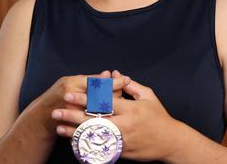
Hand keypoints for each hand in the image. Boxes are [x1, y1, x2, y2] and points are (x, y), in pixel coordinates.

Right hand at [28, 70, 129, 136]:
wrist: (44, 116)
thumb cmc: (59, 95)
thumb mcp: (71, 81)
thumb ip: (90, 79)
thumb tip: (108, 74)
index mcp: (71, 85)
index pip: (97, 82)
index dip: (114, 81)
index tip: (126, 79)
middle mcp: (72, 100)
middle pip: (101, 97)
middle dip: (116, 94)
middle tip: (126, 91)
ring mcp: (74, 115)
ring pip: (101, 111)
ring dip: (112, 107)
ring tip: (122, 103)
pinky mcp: (76, 126)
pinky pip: (95, 123)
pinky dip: (106, 120)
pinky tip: (114, 117)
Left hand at [52, 70, 180, 161]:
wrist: (171, 142)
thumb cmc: (160, 117)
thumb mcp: (148, 96)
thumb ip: (130, 85)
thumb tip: (115, 75)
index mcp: (130, 109)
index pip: (103, 102)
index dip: (84, 98)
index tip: (69, 94)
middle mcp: (125, 125)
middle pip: (94, 120)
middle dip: (73, 115)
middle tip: (56, 111)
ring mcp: (122, 140)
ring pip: (94, 136)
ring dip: (74, 132)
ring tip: (59, 128)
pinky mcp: (122, 152)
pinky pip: (100, 149)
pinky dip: (86, 146)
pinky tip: (73, 143)